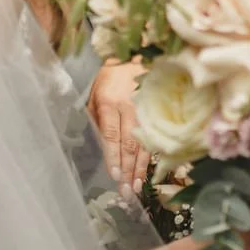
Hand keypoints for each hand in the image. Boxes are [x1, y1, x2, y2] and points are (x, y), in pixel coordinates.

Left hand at [88, 59, 150, 193]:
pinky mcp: (156, 113)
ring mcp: (145, 111)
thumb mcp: (93, 96)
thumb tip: (97, 147)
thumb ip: (95, 120)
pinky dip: (151, 157)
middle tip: (127, 191)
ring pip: (144, 143)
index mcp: (109, 103)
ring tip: (138, 186)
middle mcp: (129, 108)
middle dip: (129, 169)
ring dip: (141, 167)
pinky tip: (149, 171)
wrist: (132, 59)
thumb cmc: (107, 80)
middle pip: (130, 143)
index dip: (114, 156)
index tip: (115, 175)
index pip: (111, 135)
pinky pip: (154, 138)